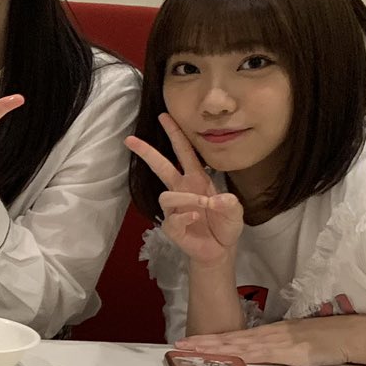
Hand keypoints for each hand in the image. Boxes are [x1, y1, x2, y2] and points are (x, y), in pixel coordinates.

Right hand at [127, 113, 242, 264]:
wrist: (220, 250)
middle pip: (161, 166)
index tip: (164, 116)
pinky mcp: (172, 227)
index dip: (175, 133)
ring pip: (167, 195)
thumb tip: (214, 200)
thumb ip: (229, 203)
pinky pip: (172, 217)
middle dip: (147, 152)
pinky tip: (195, 218)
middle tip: (130, 139)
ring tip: (202, 206)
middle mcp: (182, 190)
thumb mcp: (235, 210)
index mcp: (197, 179)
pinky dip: (184, 215)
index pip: (184, 152)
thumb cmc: (226, 225)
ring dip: (185, 198)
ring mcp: (175, 209)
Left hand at [176, 318, 351, 365]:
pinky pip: (259, 355)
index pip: (233, 337)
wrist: (348, 334)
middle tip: (179, 346)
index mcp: (268, 334)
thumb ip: (275, 348)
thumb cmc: (325, 338)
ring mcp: (276, 343)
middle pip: (229, 339)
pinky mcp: (287, 353)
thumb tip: (258, 355)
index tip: (188, 343)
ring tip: (192, 350)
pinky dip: (241, 356)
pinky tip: (227, 358)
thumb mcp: (294, 342)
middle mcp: (267, 336)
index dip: (210, 340)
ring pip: (239, 346)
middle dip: (203, 343)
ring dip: (214, 348)